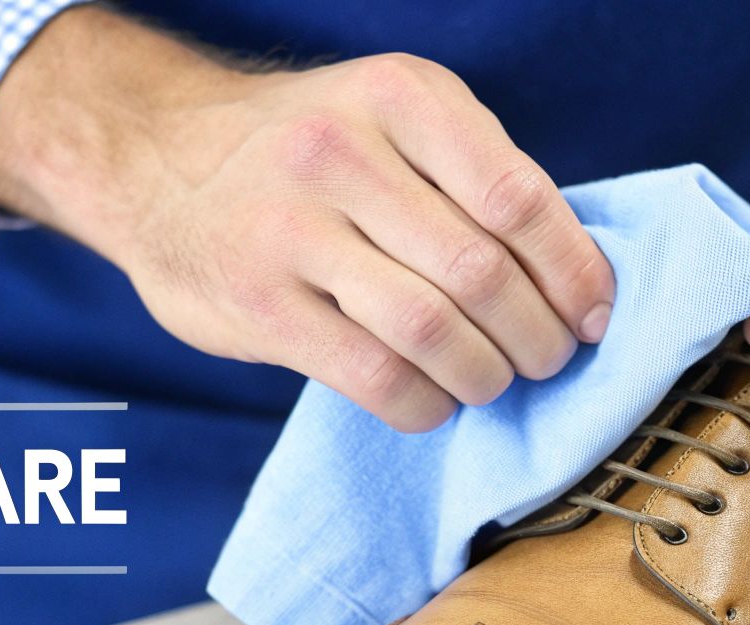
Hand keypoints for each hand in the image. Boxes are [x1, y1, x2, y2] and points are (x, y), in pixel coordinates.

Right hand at [0, 8, 614, 430]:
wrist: (155, 159)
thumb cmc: (303, 153)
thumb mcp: (388, 120)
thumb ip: (468, 177)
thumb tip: (572, 279)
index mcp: (400, 97)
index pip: (517, 198)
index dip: (573, 272)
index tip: (594, 316)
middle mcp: (344, 152)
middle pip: (481, 272)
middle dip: (537, 336)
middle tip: (548, 360)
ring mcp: (292, 230)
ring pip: (433, 328)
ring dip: (485, 375)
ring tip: (492, 381)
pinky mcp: (260, 303)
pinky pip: (373, 374)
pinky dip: (423, 402)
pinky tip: (431, 398)